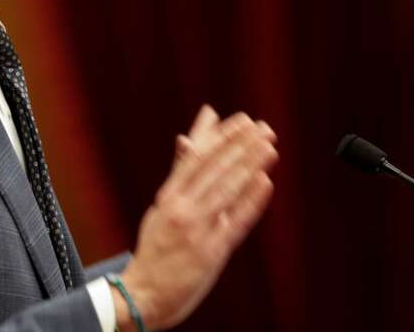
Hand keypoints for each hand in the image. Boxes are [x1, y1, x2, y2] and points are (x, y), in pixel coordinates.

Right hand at [115, 108, 277, 331]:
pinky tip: (265, 183)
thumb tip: (187, 138)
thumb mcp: (162, 206)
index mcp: (168, 197)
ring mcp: (196, 231)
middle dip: (241, 146)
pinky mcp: (211, 253)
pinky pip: (235, 223)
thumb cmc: (156, 247)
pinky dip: (250, 201)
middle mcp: (181, 210)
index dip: (221, 137)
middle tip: (263, 127)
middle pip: (214, 170)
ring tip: (269, 146)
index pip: (198, 158)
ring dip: (249, 166)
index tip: (242, 120)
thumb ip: (179, 173)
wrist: (144, 293)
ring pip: (226, 190)